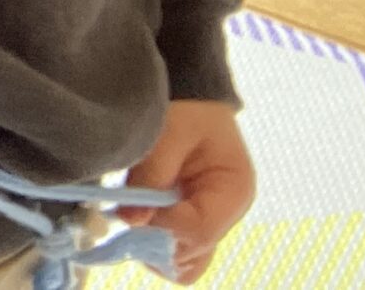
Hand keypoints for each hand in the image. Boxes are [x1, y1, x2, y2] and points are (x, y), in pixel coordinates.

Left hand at [118, 99, 254, 282]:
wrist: (191, 100)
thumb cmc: (187, 110)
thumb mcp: (170, 129)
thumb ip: (151, 173)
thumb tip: (130, 220)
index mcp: (233, 191)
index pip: (200, 230)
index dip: (163, 224)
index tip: (135, 206)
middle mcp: (224, 217)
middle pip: (190, 255)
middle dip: (154, 239)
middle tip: (130, 211)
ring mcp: (206, 225)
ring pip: (180, 265)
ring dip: (150, 245)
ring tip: (134, 211)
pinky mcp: (187, 226)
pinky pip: (171, 255)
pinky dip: (150, 244)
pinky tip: (137, 216)